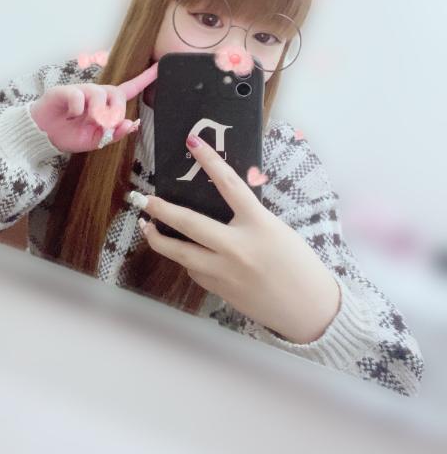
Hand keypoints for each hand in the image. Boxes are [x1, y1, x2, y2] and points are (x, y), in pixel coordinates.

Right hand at [29, 61, 157, 153]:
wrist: (44, 136)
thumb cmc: (70, 134)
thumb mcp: (96, 140)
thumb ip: (115, 134)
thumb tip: (132, 124)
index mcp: (106, 104)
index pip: (129, 89)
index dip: (144, 79)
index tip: (159, 68)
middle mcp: (96, 94)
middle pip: (117, 93)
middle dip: (114, 112)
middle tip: (102, 124)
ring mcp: (81, 91)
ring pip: (99, 94)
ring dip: (97, 112)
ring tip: (85, 121)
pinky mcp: (65, 91)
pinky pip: (79, 96)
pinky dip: (78, 110)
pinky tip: (72, 116)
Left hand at [134, 132, 341, 343]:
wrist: (309, 311)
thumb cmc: (299, 266)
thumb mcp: (277, 231)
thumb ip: (249, 218)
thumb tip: (222, 206)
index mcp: (259, 224)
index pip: (230, 185)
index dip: (211, 161)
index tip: (193, 143)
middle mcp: (238, 247)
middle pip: (189, 223)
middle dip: (161, 210)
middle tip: (144, 199)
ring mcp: (225, 272)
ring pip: (181, 253)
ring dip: (159, 239)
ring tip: (147, 227)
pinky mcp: (220, 290)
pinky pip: (195, 270)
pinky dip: (188, 259)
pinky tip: (187, 254)